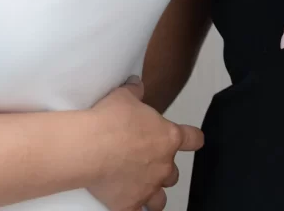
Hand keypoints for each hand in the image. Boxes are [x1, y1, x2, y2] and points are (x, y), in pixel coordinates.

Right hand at [87, 78, 202, 210]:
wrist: (90, 147)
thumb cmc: (110, 120)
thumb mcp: (124, 95)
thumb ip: (135, 91)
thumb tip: (137, 85)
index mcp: (168, 137)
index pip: (193, 139)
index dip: (192, 138)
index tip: (192, 139)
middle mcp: (163, 165)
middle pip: (174, 173)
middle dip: (163, 167)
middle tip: (147, 160)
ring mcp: (148, 187)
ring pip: (161, 199)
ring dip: (155, 193)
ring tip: (144, 188)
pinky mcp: (130, 204)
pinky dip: (136, 209)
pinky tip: (130, 205)